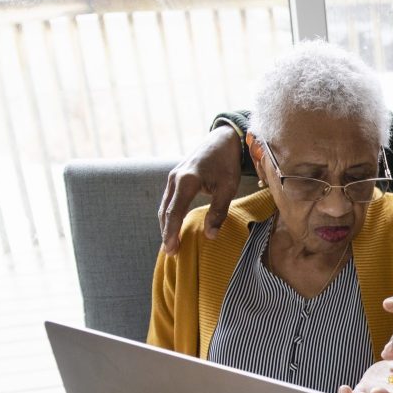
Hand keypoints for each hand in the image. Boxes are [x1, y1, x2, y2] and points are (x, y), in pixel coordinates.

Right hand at [158, 125, 243, 253]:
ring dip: (166, 225)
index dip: (172, 232)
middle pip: (165, 211)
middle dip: (166, 232)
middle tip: (170, 252)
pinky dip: (169, 215)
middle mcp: (175, 178)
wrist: (223, 139)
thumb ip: (219, 211)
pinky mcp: (175, 178)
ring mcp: (173, 177)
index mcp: (187, 180)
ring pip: (164, 206)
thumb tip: (210, 236)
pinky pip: (168, 200)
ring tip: (170, 244)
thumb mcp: (228, 188)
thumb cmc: (228, 163)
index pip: (174, 212)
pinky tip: (173, 227)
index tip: (171, 249)